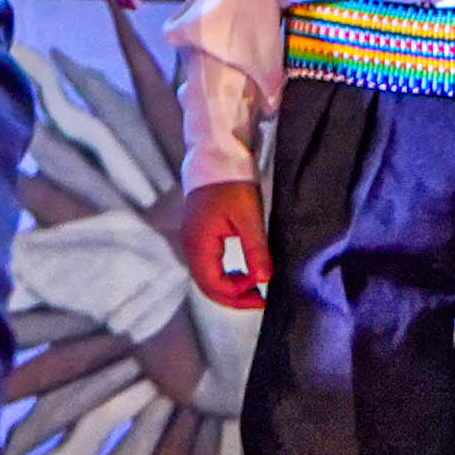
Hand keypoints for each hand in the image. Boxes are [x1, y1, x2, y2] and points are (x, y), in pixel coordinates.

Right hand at [176, 176, 265, 310]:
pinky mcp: (198, 234)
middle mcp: (190, 245)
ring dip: (229, 286)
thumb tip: (263, 279)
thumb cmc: (232, 182)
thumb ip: (255, 250)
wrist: (216, 155)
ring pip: (207, 277)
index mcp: (199, 243)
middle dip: (233, 297)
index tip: (263, 292)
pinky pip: (208, 265)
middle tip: (260, 298)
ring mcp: (192, 240)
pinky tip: (244, 270)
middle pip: (207, 286)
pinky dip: (225, 275)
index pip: (214, 285)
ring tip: (254, 285)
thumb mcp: (249, 217)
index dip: (238, 295)